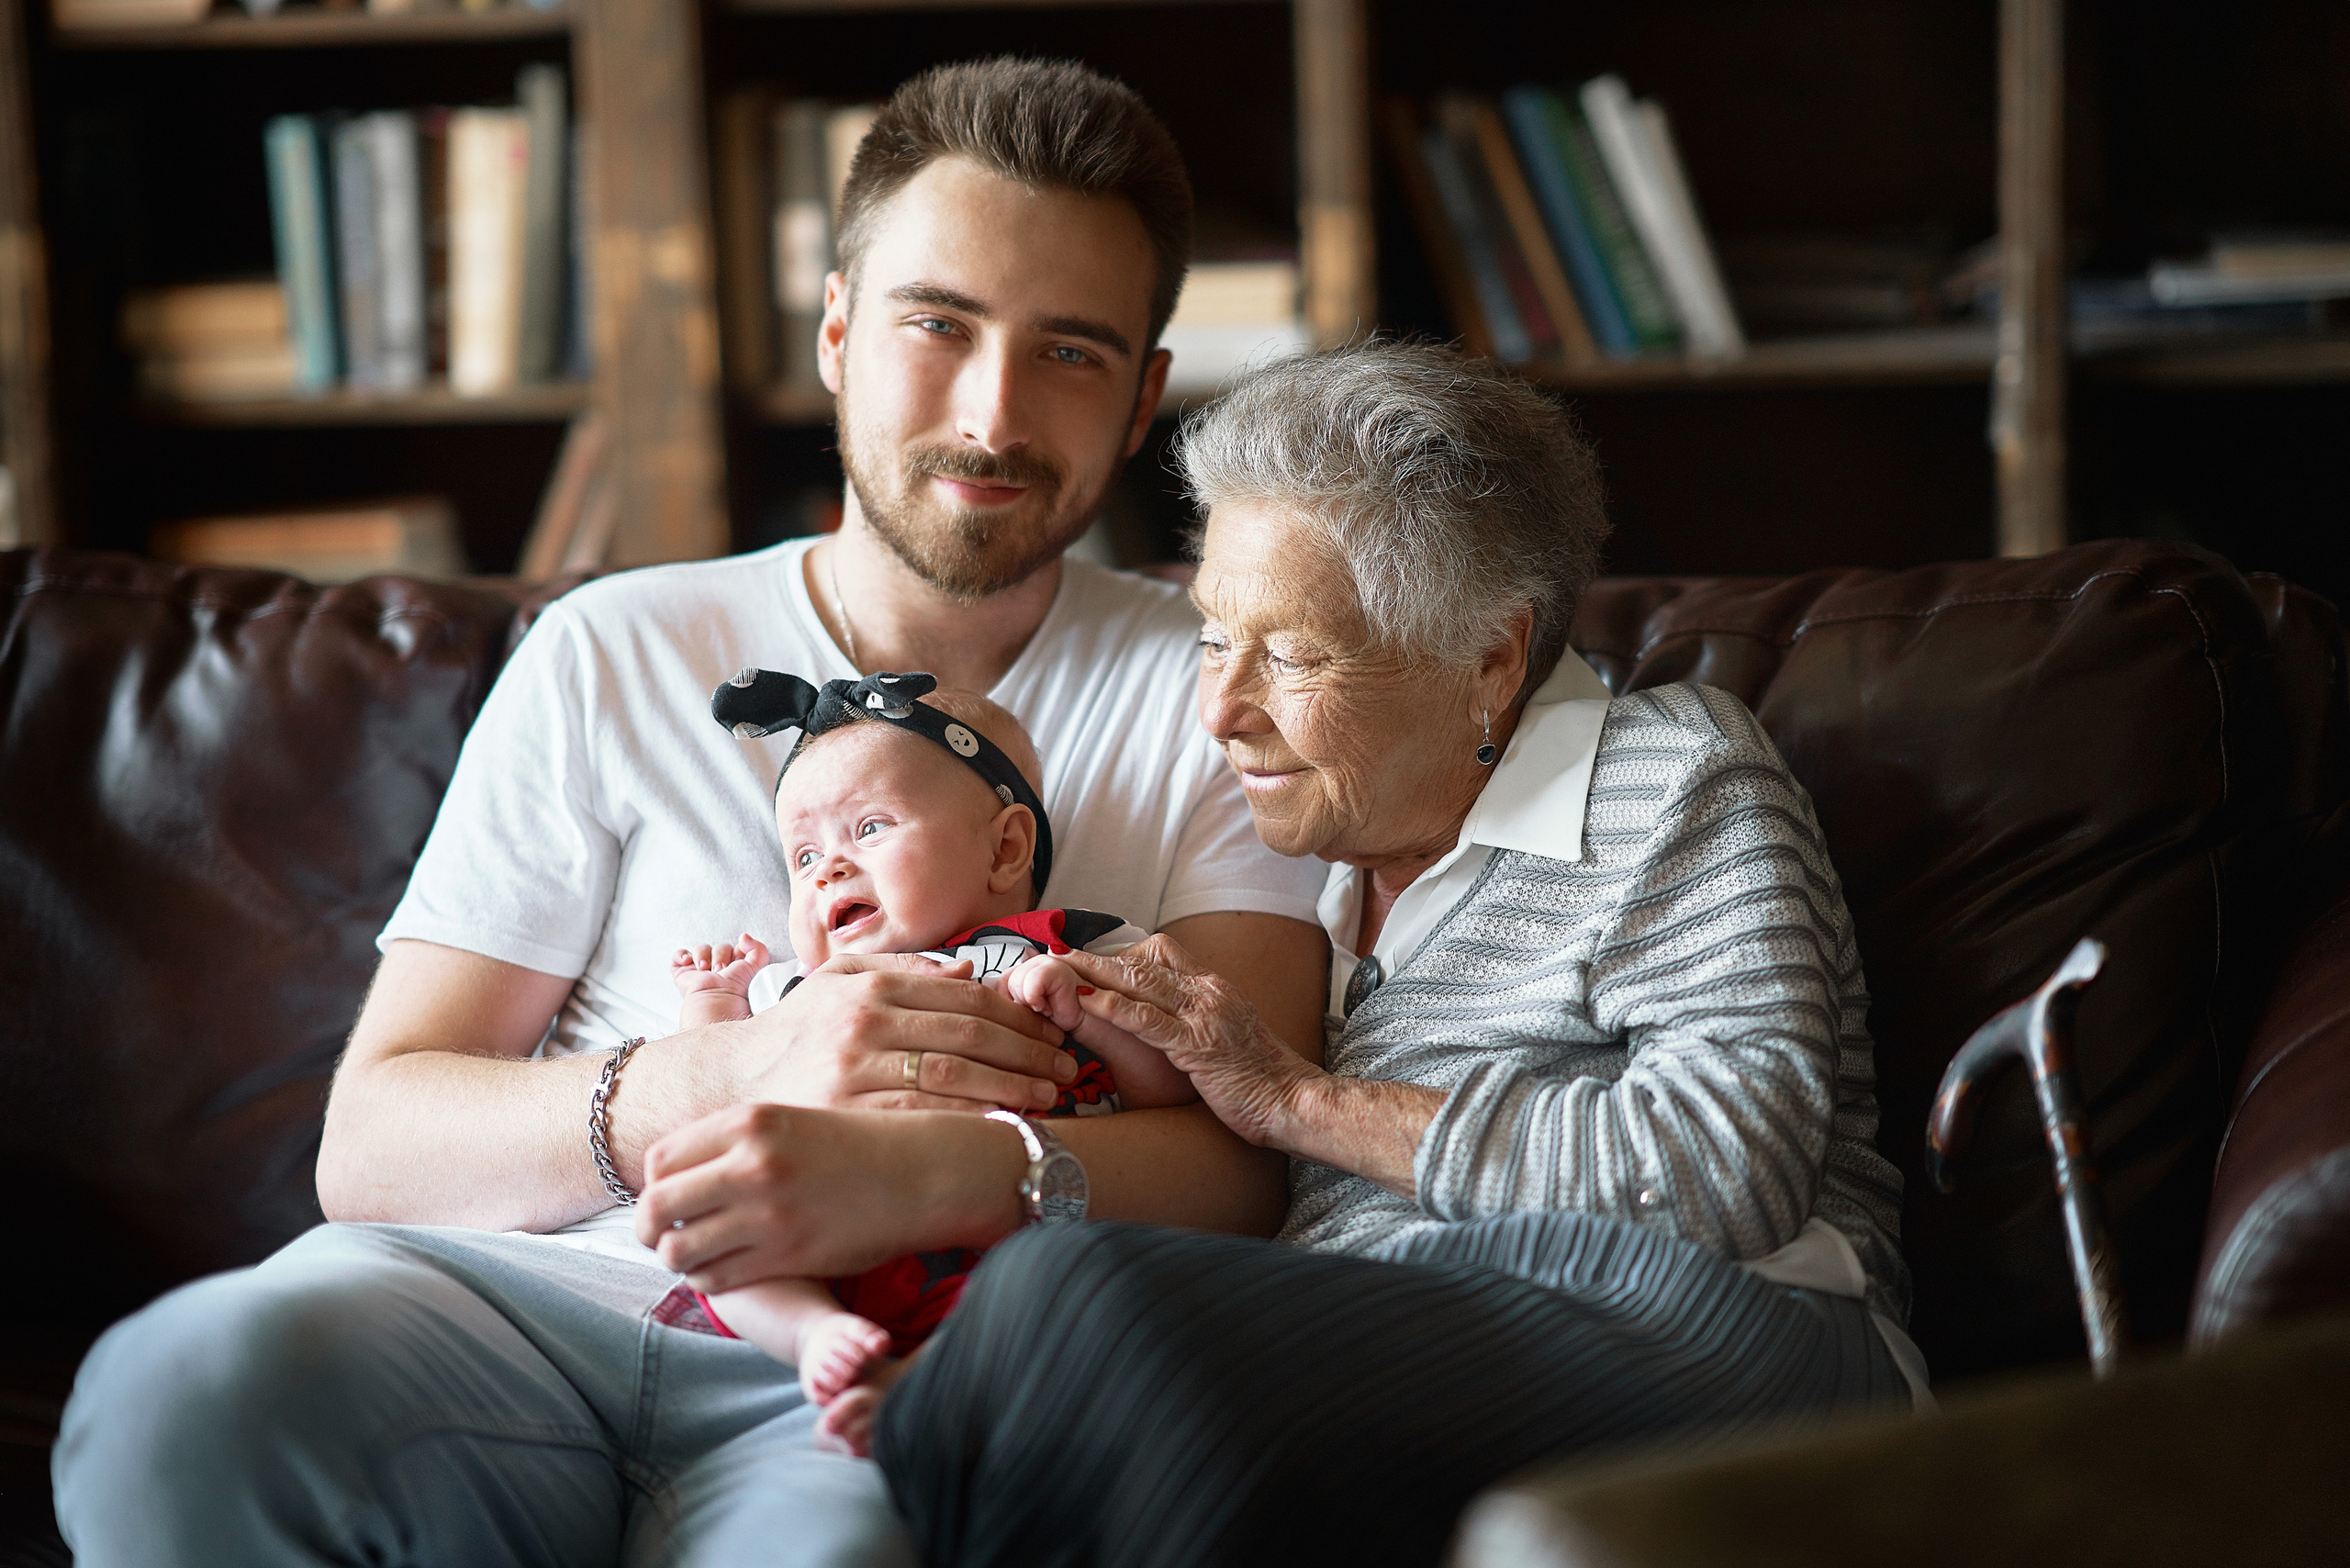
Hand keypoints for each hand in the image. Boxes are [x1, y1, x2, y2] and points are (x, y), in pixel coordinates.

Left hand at [633, 1103, 1020, 1286]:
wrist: (922, 1172)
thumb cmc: (857, 1146)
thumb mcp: (792, 1120)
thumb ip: (737, 1140)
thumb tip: (675, 1169)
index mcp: (748, 1121)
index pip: (659, 1159)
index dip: (656, 1184)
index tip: (672, 1195)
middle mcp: (751, 1163)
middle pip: (656, 1206)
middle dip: (652, 1227)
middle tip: (667, 1235)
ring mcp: (767, 1211)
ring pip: (678, 1249)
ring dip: (679, 1258)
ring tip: (699, 1255)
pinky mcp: (787, 1254)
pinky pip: (715, 1278)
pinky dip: (709, 1280)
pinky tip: (728, 1270)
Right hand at [671, 933, 772, 999]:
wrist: (716, 999)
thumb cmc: (737, 988)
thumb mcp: (756, 966)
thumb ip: (758, 948)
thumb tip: (743, 936)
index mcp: (735, 969)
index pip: (736, 948)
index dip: (736, 952)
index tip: (737, 962)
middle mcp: (717, 969)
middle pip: (719, 947)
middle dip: (720, 956)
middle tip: (720, 970)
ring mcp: (699, 971)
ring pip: (701, 948)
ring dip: (703, 956)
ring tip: (705, 969)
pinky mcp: (683, 973)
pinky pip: (678, 955)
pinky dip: (682, 955)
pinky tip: (689, 962)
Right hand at [739, 951, 1075, 1112]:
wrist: (731, 1081)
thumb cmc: (797, 1031)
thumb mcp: (840, 980)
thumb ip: (905, 970)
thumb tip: (969, 970)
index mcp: (873, 987)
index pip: (966, 997)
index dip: (1019, 1016)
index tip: (1052, 1031)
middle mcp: (864, 1024)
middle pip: (969, 1036)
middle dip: (1028, 1053)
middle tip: (1064, 1069)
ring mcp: (853, 1071)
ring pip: (953, 1076)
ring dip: (1011, 1087)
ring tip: (1047, 1098)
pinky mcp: (846, 1115)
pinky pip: (922, 1117)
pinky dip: (968, 1118)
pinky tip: (1002, 1124)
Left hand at [1054, 934, 1320, 1146]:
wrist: (1295, 1103)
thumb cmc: (1260, 1082)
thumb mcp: (1226, 1040)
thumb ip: (1197, 1023)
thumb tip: (1164, 1025)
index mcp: (1214, 988)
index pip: (1160, 953)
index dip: (1118, 953)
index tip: (1085, 957)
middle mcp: (1208, 992)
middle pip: (1141, 962)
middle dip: (1094, 958)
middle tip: (1054, 954)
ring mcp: (1204, 1015)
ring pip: (1139, 983)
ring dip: (1093, 974)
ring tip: (1056, 969)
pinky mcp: (1198, 1045)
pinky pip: (1148, 1020)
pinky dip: (1113, 1007)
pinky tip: (1084, 1001)